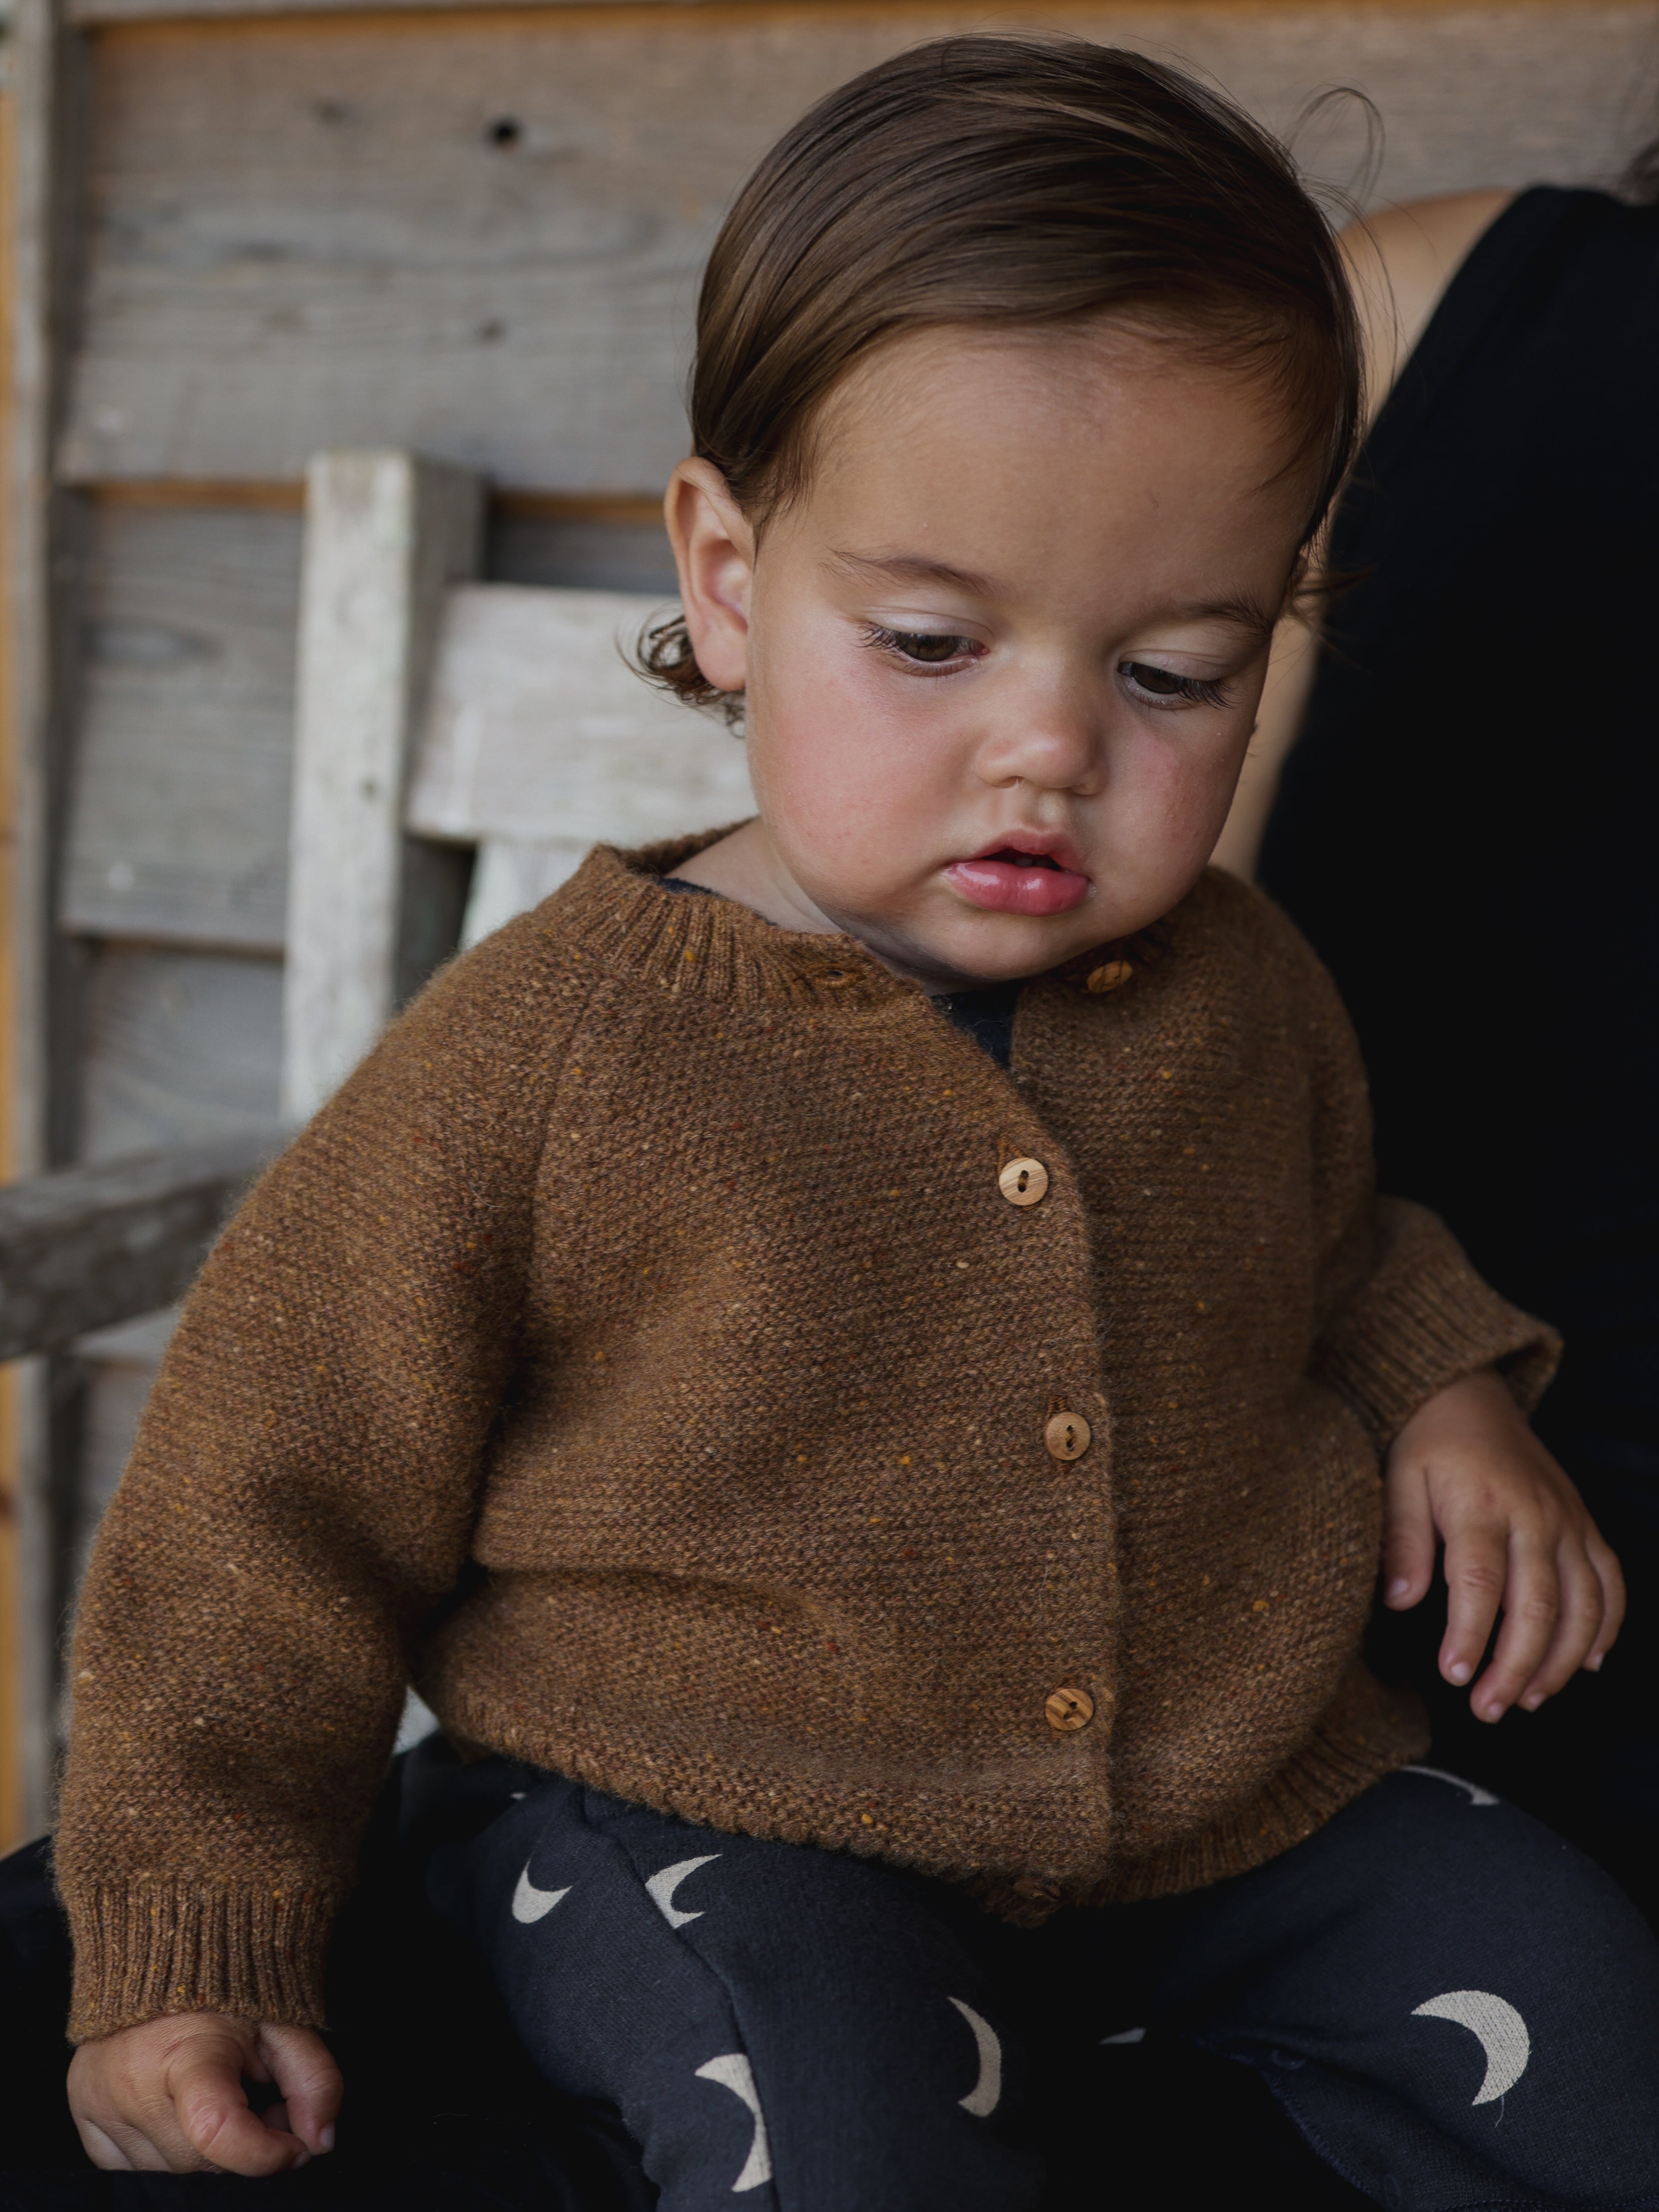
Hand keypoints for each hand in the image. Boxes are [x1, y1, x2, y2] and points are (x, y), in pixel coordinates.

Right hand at [67, 2011, 340, 2173]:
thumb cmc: (233, 1986)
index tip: (294, 2145)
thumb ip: (315, 2081)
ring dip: (203, 2155)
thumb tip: (319, 2143)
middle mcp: (133, 2082)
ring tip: (221, 2099)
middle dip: (241, 2148)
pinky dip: (165, 2153)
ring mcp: (100, 2101)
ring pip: (165, 2173)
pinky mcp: (81, 2113)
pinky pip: (129, 2169)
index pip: (218, 2130)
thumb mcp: (287, 2023)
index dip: (265, 2153)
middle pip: (199, 2163)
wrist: (166, 1947)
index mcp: (187, 2051)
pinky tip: (181, 2112)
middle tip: (260, 2103)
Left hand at [1383, 1369, 1623, 1721]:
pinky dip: (1607, 1625)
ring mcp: (1568, 1521)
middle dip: (1515, 1666)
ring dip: (1561, 1660)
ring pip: (1583, 1603)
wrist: (1468, 1394)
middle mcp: (1534, 1515)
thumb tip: (1399, 1601)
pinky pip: (1611, 1581)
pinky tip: (1587, 1662)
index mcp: (1481, 1504)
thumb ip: (1400, 1541)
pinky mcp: (1585, 1523)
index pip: (1480, 1584)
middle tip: (1488, 1707)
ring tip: (1530, 1698)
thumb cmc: (1427, 1443)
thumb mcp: (1397, 1481)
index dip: (1469, 1637)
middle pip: (1536, 1605)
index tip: (1454, 1676)